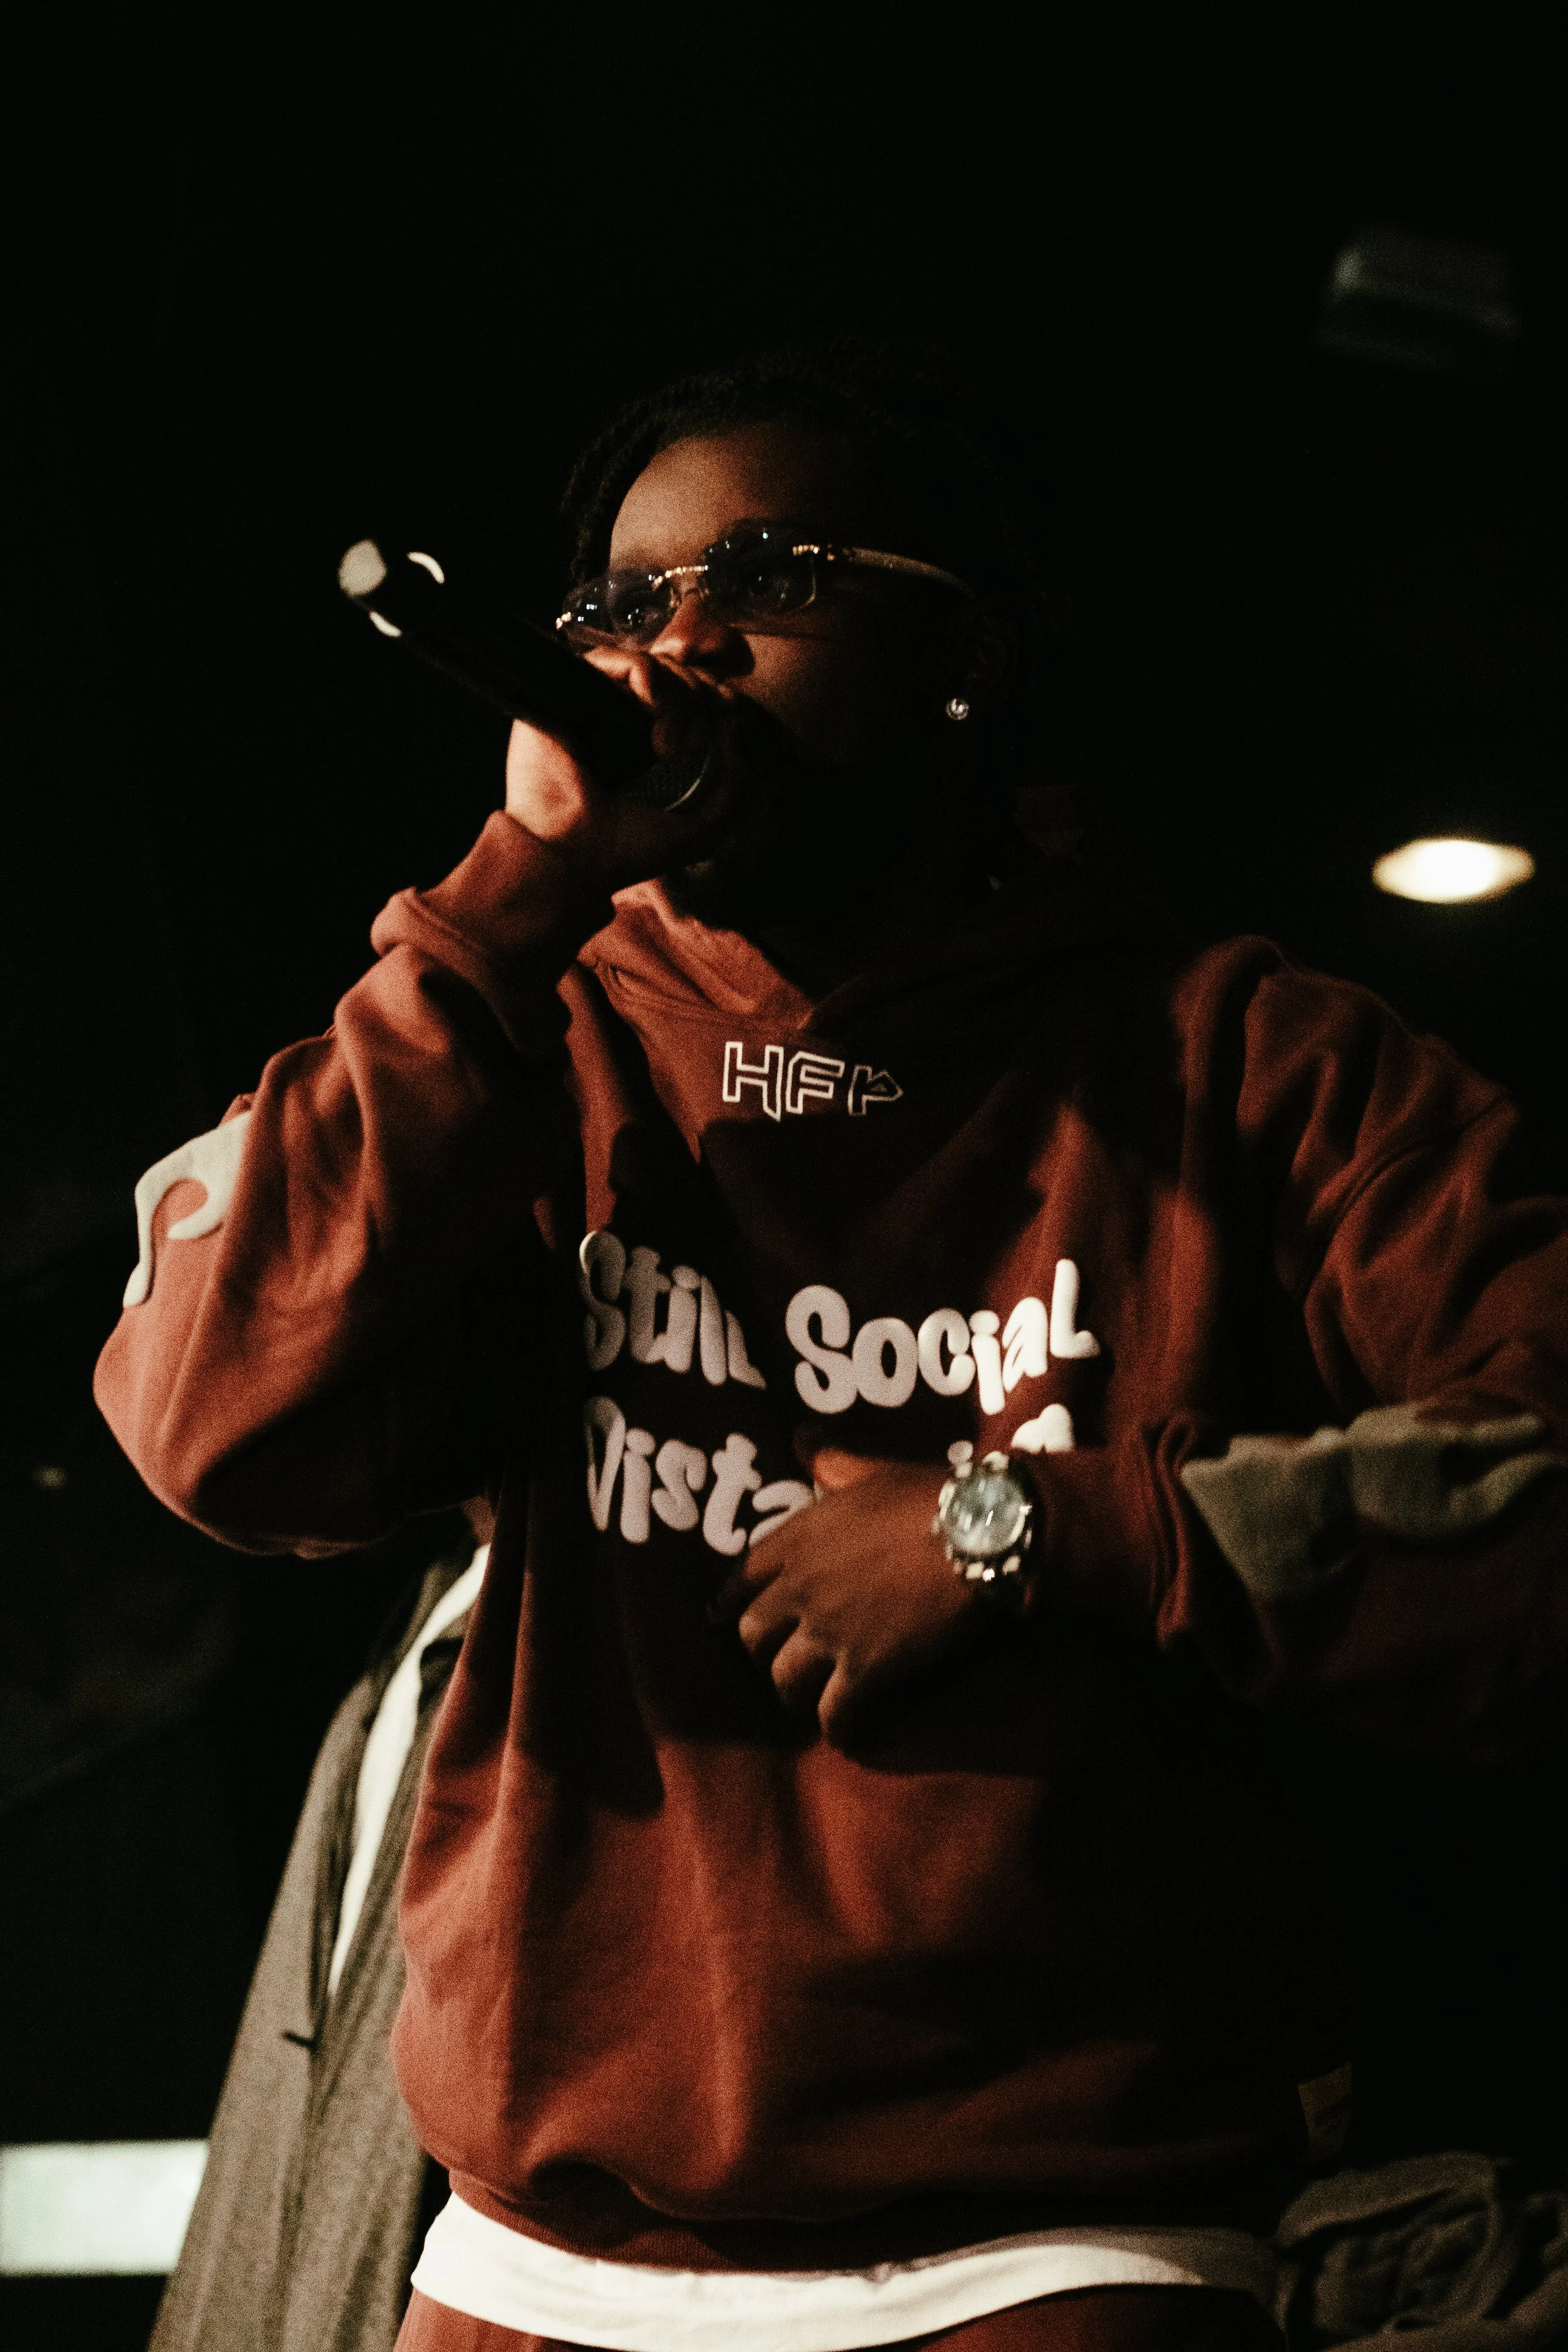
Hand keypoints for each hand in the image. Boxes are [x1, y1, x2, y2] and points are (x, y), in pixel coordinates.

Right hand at [504, 646, 746, 892]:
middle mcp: (616, 721)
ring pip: (650, 664)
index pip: (686, 694)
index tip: (728, 712)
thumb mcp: (703, 825)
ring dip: (678, 698)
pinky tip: (651, 712)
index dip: (713, 695)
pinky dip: (647, 676)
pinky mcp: (563, 693)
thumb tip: (732, 722)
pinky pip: (613, 656)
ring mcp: (589, 705)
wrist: (571, 858)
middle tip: (688, 751)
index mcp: (644, 745)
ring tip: (669, 750)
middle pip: (674, 674)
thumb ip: (731, 777)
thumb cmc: (628, 851)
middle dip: (700, 701)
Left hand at [711, 1450, 976, 1745]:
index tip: (725, 1618)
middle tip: (781, 1658)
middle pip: (752, 1636)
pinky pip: (833, 1714)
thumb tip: (800, 1436)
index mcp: (795, 1540)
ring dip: (795, 1694)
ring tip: (810, 1701)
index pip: (739, 1580)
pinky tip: (846, 1733)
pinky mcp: (865, 1671)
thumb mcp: (870, 1469)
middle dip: (763, 1651)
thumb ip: (830, 1460)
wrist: (979, 1535)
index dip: (730, 1603)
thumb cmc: (928, 1495)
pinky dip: (837, 1727)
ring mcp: (829, 1633)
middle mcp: (799, 1589)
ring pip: (783, 1681)